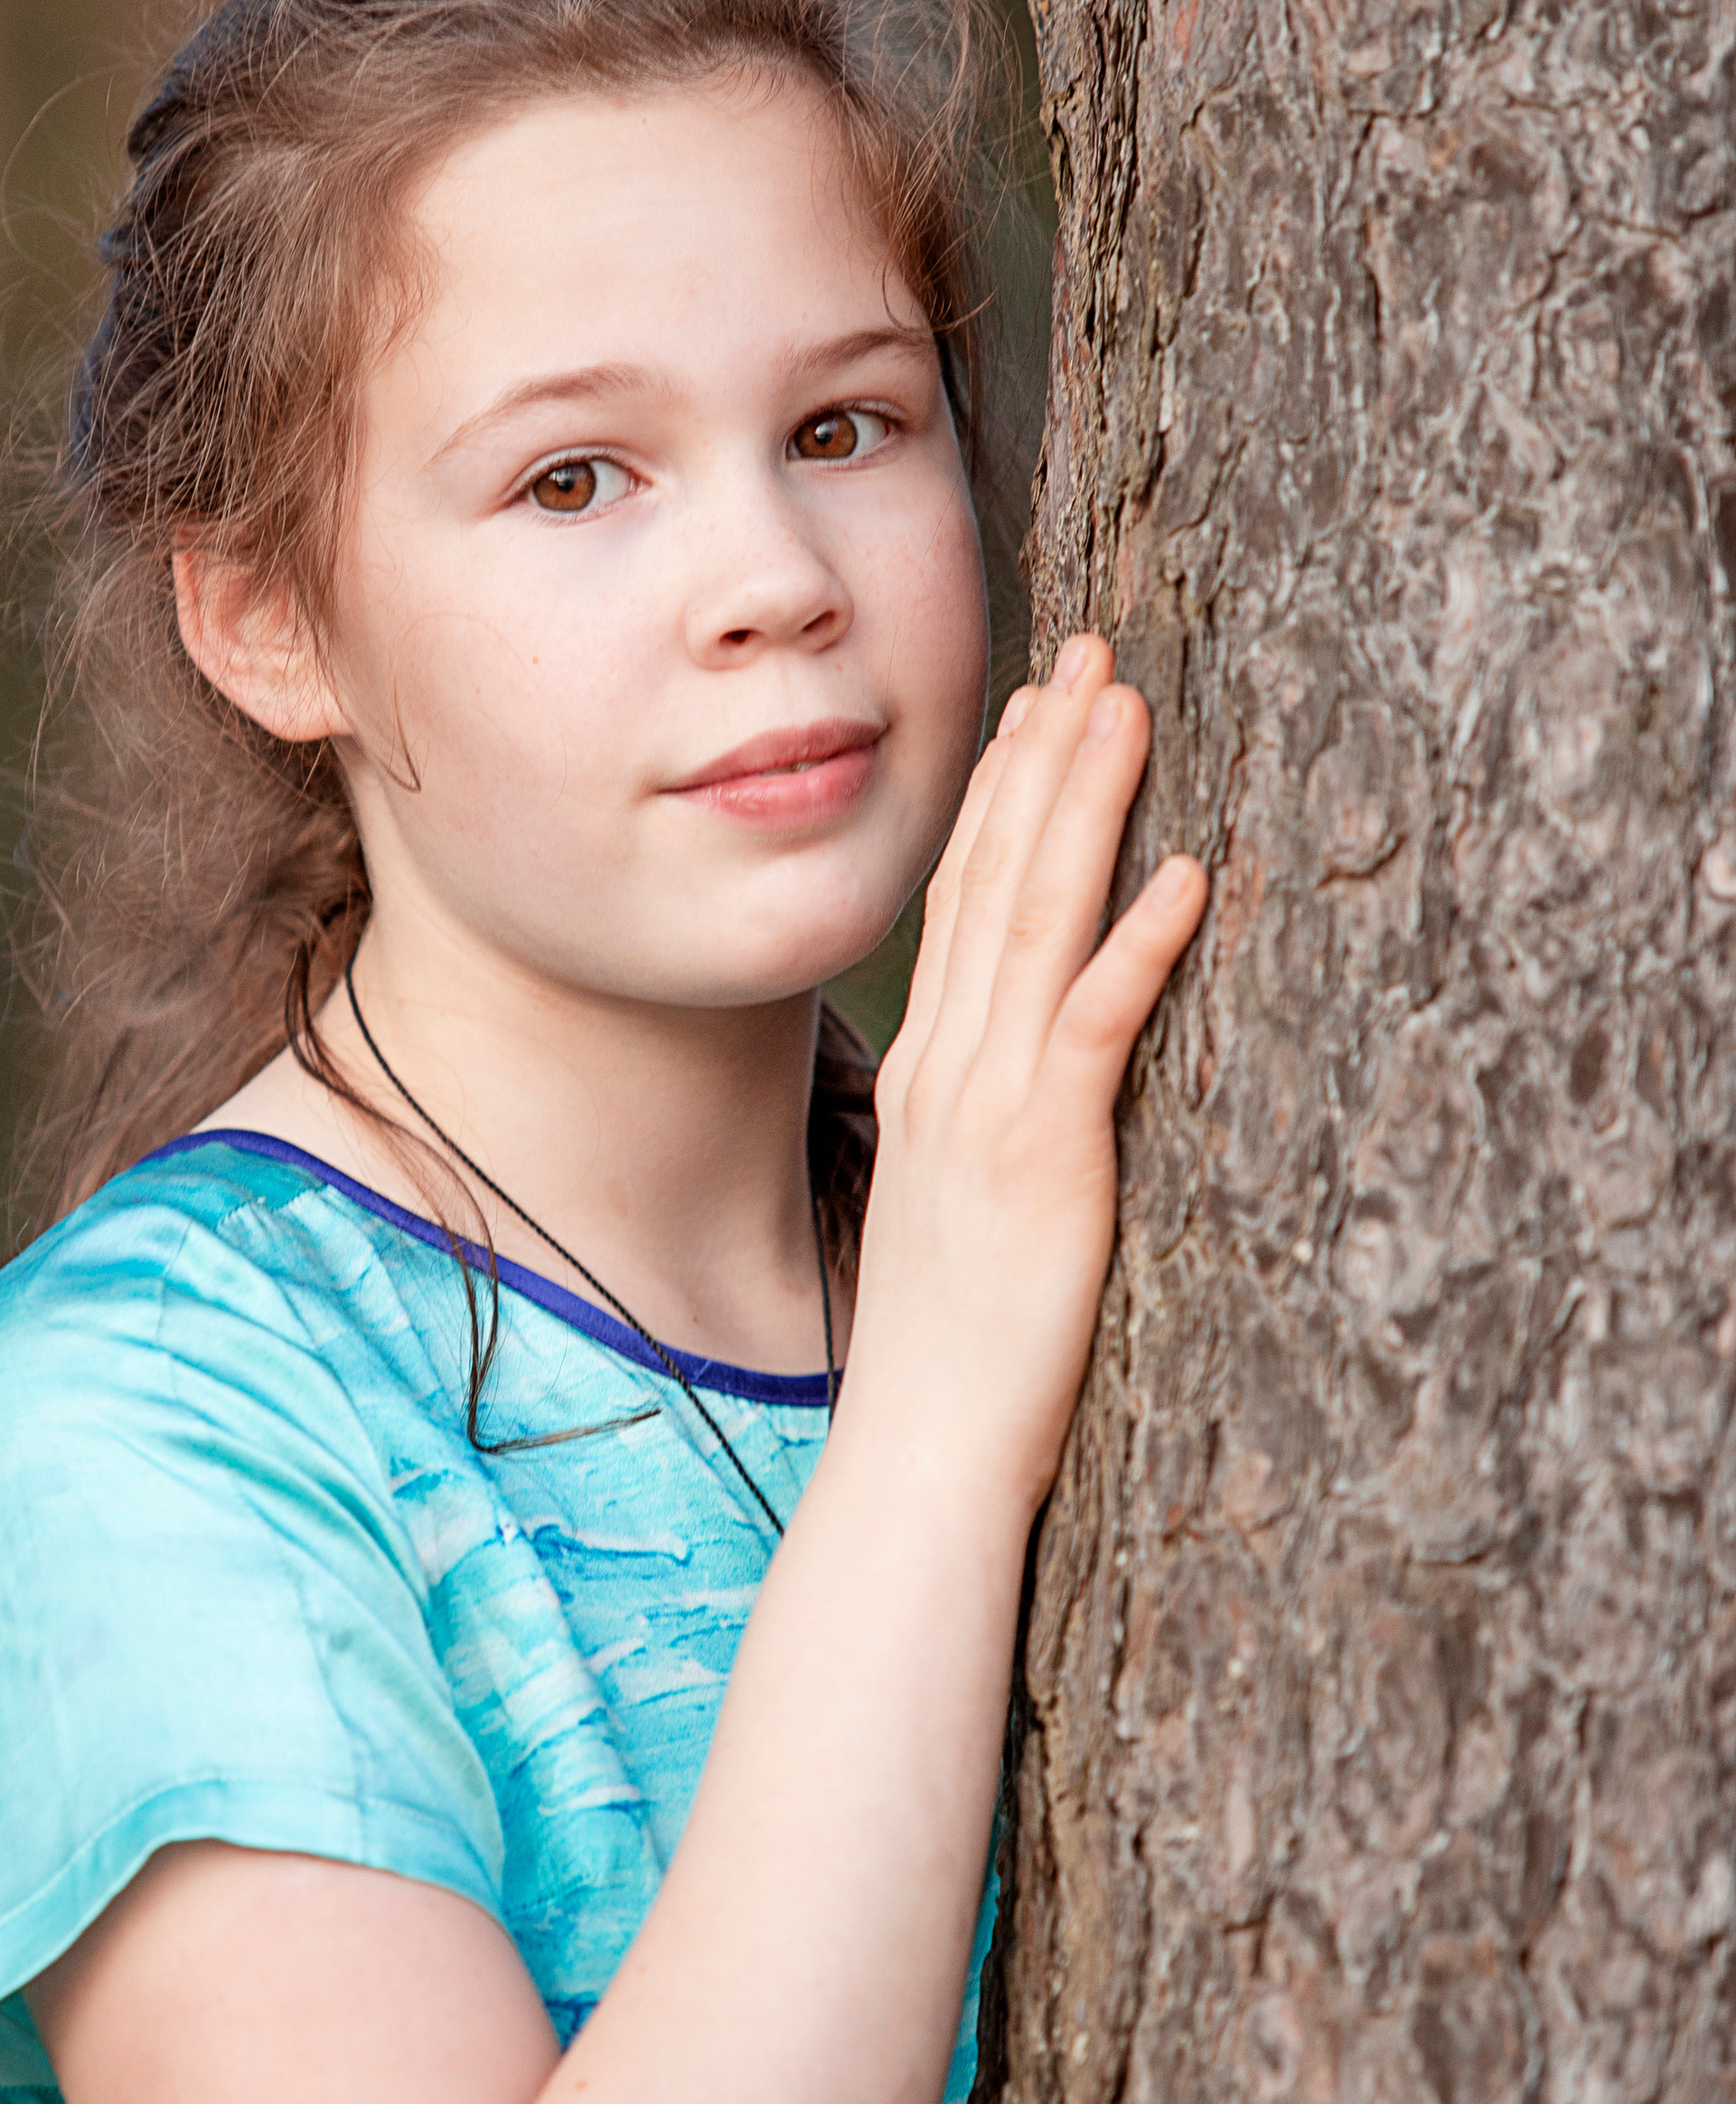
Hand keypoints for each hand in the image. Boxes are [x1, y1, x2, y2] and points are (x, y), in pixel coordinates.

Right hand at [846, 634, 1207, 1514]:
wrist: (919, 1450)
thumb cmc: (954, 1351)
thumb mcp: (962, 1209)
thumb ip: (988, 1128)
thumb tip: (1026, 1085)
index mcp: (931, 1076)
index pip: (959, 903)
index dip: (999, 797)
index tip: (1036, 708)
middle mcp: (948, 1070)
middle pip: (991, 881)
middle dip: (1041, 760)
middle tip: (1086, 653)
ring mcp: (988, 1109)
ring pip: (1035, 923)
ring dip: (1084, 809)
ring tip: (1126, 709)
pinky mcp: (1042, 1160)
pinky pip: (1093, 1029)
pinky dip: (1137, 945)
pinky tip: (1184, 875)